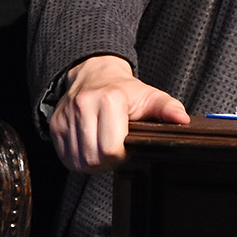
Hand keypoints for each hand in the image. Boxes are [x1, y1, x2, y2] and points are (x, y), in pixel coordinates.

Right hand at [48, 54, 188, 172]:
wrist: (94, 74)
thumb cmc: (124, 90)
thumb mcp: (150, 96)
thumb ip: (168, 108)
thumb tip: (182, 120)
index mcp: (109, 99)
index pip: (111, 149)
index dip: (122, 154)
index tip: (127, 144)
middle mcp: (83, 106)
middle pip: (93, 158)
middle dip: (107, 161)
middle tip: (116, 148)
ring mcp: (65, 116)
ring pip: (77, 161)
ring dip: (92, 162)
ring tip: (103, 146)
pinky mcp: (54, 125)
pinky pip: (65, 157)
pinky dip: (78, 158)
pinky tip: (90, 146)